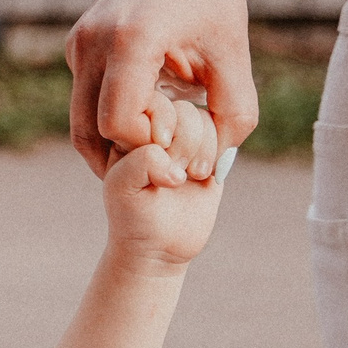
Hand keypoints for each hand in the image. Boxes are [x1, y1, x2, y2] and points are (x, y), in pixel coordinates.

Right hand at [66, 0, 254, 175]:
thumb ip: (233, 108)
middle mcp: (93, 46)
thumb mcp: (232, 47)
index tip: (182, 139)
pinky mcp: (75, 49)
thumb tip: (219, 163)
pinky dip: (110, 121)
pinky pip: (85, 103)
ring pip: (81, 125)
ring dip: (115, 143)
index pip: (120, 124)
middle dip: (127, 153)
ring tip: (155, 143)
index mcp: (130, 41)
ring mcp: (78, 47)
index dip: (149, 145)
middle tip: (166, 155)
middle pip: (90, 134)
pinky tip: (147, 113)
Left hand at [103, 91, 224, 270]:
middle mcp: (158, 127)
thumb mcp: (122, 189)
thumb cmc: (133, 216)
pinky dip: (217, 154)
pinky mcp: (209, 148)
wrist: (160, 244)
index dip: (161, 130)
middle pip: (183, 109)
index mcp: (130, 129)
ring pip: (205, 119)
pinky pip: (225, 133)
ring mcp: (184, 136)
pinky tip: (204, 176)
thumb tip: (177, 157)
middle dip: (184, 144)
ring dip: (201, 151)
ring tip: (190, 176)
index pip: (153, 103)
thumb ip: (139, 162)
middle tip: (175, 177)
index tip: (157, 164)